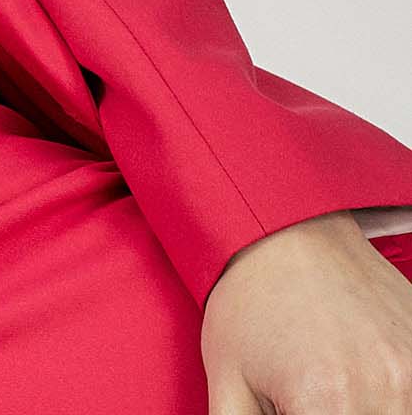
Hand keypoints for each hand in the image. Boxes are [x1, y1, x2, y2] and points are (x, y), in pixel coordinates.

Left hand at [201, 208, 411, 411]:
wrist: (280, 225)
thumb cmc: (248, 300)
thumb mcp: (229, 385)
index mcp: (325, 403)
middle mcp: (381, 389)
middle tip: (314, 404)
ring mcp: (411, 368)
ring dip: (371, 413)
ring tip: (335, 396)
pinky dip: (396, 399)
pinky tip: (365, 387)